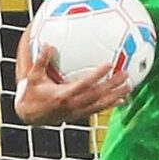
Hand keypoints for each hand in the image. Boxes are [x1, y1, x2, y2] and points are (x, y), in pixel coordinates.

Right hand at [13, 31, 131, 125]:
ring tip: (129, 87)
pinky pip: (97, 110)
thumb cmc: (31, 93)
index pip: (84, 84)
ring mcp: (77, 112)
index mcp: (63, 95)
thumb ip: (41, 61)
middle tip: (126, 74)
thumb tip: (47, 44)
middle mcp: (73, 105)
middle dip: (112, 85)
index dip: (97, 75)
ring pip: (100, 104)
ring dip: (116, 95)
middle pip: (97, 95)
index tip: (109, 64)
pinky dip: (110, 105)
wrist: (29, 115)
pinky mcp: (79, 116)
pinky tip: (121, 100)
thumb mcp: (33, 76)